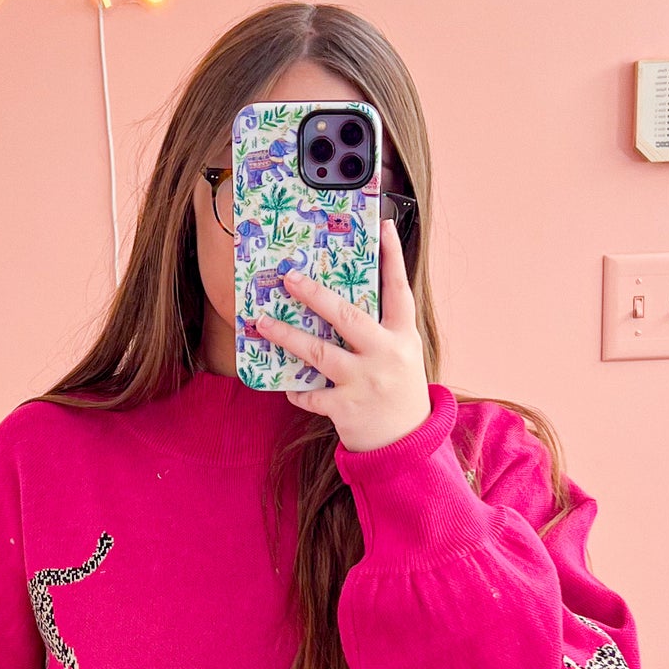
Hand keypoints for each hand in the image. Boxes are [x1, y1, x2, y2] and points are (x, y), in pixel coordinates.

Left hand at [254, 218, 432, 451]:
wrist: (407, 442)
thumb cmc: (399, 390)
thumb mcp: (402, 353)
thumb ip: (382, 328)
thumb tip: (347, 295)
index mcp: (403, 337)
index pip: (399, 290)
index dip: (392, 257)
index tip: (381, 227)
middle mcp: (385, 355)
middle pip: (347, 317)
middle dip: (315, 295)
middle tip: (290, 277)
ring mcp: (364, 382)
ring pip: (318, 353)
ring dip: (286, 335)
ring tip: (261, 321)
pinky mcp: (345, 407)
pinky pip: (311, 393)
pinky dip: (296, 389)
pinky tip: (287, 385)